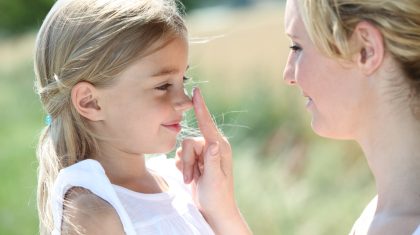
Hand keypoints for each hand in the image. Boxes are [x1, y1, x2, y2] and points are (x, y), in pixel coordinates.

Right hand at [175, 88, 250, 234]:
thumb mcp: (214, 179)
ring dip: (184, 166)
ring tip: (191, 179)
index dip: (200, 108)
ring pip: (183, 149)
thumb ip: (212, 161)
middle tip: (191, 177)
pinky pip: (181, 156)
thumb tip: (214, 143)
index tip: (196, 92)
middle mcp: (213, 148)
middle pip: (189, 142)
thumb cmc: (217, 197)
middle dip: (186, 160)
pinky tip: (190, 177)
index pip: (207, 125)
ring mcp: (204, 154)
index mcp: (220, 148)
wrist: (214, 211)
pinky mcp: (196, 160)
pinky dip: (182, 167)